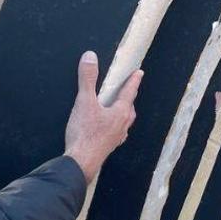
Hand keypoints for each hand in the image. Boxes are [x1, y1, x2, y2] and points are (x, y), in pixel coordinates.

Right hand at [64, 51, 142, 181]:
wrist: (81, 162)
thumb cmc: (85, 133)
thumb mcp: (84, 102)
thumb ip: (87, 79)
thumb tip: (90, 57)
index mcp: (120, 113)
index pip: (130, 92)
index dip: (134, 81)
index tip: (139, 73)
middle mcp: (122, 126)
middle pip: (129, 108)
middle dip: (130, 98)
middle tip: (129, 90)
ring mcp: (116, 138)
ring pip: (124, 122)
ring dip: (123, 113)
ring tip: (119, 108)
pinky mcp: (108, 147)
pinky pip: (116, 133)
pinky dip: (114, 126)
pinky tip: (108, 129)